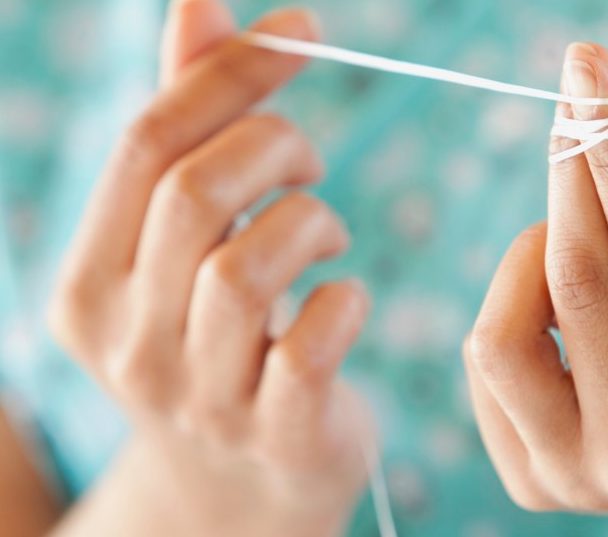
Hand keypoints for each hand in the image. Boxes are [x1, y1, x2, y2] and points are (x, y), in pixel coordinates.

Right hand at [47, 3, 370, 535]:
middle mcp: (127, 342)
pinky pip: (310, 346)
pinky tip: (346, 302)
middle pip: (194, 194)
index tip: (304, 29)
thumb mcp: (182, 243)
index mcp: (88, 281)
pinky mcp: (275, 434)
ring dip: (310, 221)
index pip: (148, 145)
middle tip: (308, 160)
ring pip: (247, 266)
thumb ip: (189, 127)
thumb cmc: (216, 336)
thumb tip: (199, 0)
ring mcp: (198, 397)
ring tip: (324, 233)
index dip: (231, 74)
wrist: (241, 486)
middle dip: (275, 144)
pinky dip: (345, 302)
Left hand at [465, 43, 607, 536]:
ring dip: (538, 247)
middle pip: (574, 282)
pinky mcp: (532, 478)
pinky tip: (570, 293)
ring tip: (593, 231)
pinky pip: (488, 362)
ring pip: (503, 328)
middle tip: (580, 96)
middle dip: (570, 169)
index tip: (594, 72)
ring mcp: (572, 478)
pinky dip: (518, 300)